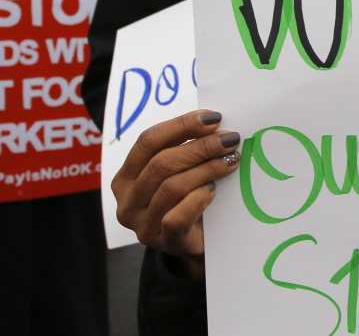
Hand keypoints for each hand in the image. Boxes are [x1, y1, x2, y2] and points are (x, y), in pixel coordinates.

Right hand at [111, 109, 240, 277]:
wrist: (197, 243)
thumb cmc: (188, 199)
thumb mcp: (181, 172)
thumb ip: (186, 149)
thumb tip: (214, 123)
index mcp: (126, 176)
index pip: (147, 141)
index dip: (181, 126)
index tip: (213, 118)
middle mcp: (128, 200)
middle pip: (161, 162)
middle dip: (200, 146)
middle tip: (229, 139)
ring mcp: (142, 224)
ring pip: (171, 187)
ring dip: (206, 168)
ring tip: (230, 160)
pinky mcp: (163, 242)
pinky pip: (176, 217)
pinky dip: (197, 199)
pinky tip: (214, 189)